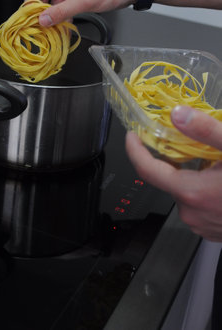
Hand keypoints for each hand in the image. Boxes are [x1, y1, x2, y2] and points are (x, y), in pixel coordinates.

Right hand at [25, 0, 138, 25]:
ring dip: (53, 12)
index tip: (27, 7)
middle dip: (43, 5)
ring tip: (47, 24)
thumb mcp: (85, 0)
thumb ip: (62, 11)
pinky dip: (62, 14)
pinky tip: (60, 24)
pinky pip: (66, 4)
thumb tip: (44, 19)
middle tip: (36, 19)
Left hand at [125, 105, 221, 240]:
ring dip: (193, 174)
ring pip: (185, 191)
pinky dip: (203, 189)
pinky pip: (198, 204)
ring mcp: (202, 225)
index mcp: (190, 192)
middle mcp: (191, 213)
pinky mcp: (213, 230)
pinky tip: (221, 181)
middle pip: (169, 179)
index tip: (132, 135)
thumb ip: (207, 132)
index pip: (147, 170)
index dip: (135, 150)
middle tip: (190, 142)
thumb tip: (178, 114)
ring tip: (214, 162)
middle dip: (175, 159)